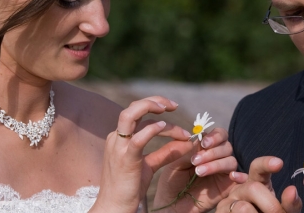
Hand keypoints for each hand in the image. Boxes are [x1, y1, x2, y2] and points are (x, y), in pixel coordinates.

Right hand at [90, 96, 190, 212]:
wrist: (115, 208)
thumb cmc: (130, 187)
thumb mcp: (150, 165)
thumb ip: (167, 152)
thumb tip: (188, 142)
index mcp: (120, 137)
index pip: (137, 112)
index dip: (156, 106)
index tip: (174, 109)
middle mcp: (116, 138)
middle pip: (132, 108)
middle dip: (154, 101)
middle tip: (174, 105)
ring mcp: (119, 147)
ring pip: (130, 115)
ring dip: (150, 107)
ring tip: (169, 109)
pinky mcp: (125, 159)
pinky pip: (138, 138)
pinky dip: (152, 129)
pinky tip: (165, 126)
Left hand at [153, 128, 236, 211]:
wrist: (171, 205)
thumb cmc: (172, 181)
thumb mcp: (176, 162)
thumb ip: (188, 149)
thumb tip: (201, 139)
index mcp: (207, 148)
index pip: (219, 134)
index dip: (214, 136)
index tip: (204, 143)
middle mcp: (218, 158)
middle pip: (227, 146)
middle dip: (212, 152)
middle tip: (195, 161)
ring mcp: (224, 172)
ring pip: (231, 161)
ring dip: (216, 164)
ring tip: (199, 172)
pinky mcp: (228, 187)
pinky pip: (241, 179)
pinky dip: (240, 175)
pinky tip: (231, 177)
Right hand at [216, 156, 301, 212]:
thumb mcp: (281, 211)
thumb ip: (290, 204)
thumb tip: (292, 190)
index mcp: (257, 183)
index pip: (257, 167)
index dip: (266, 164)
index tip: (279, 163)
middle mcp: (241, 188)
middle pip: (254, 188)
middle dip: (271, 206)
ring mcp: (228, 200)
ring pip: (244, 207)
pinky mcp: (220, 211)